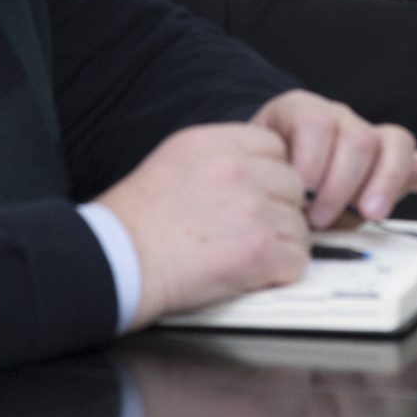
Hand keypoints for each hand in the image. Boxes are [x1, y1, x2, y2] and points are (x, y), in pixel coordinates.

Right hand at [94, 122, 310, 329]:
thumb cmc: (135, 221)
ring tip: (241, 252)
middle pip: (293, 185)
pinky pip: (297, 259)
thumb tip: (257, 165)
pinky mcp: (259, 250)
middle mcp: (240, 170)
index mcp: (218, 143)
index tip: (256, 194)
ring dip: (279, 242)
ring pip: (298, 224)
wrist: (117, 262)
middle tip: (249, 228)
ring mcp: (252, 209)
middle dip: (278, 209)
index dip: (269, 175)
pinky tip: (252, 272)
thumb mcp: (175, 160)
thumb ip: (221, 156)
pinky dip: (280, 271)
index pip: (277, 147)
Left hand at [252, 90, 416, 228]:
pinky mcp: (395, 164)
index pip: (317, 121)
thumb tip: (274, 208)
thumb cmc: (263, 178)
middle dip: (341, 182)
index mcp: (301, 113)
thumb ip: (264, 180)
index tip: (299, 194)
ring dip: (383, 181)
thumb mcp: (255, 172)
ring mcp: (372, 139)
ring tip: (369, 214)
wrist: (268, 179)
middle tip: (320, 217)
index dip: (310, 160)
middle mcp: (341, 120)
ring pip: (395, 142)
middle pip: (357, 136)